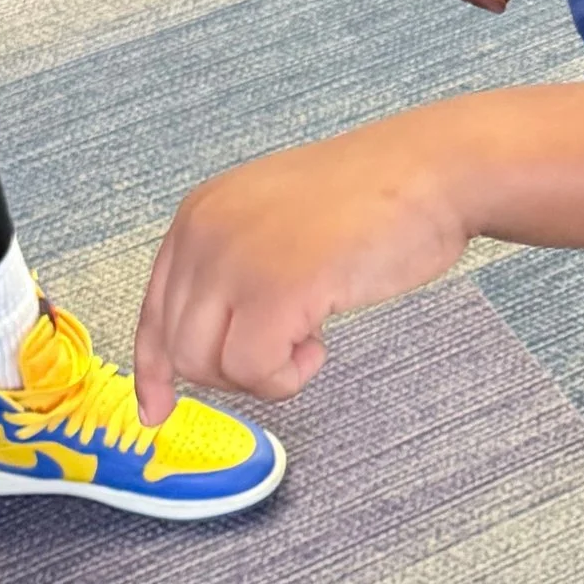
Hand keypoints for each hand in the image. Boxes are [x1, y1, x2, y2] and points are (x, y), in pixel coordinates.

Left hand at [134, 117, 472, 416]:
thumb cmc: (375, 200)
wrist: (430, 174)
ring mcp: (235, 261)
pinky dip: (287, 378)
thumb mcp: (275, 222)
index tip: (159, 409)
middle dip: (231, 372)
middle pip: (178, 349)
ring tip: (307, 343)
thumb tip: (213, 343)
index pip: (153, 311)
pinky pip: (254, 371)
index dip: (154, 369)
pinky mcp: (274, 291)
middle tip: (284, 355)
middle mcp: (203, 233)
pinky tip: (319, 345)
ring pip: (209, 367)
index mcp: (198, 215)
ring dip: (262, 376)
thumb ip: (233, 268)